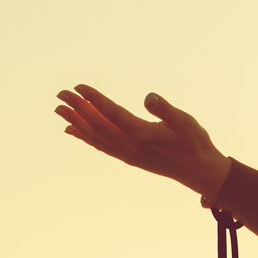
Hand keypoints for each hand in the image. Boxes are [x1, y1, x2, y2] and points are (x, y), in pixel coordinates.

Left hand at [54, 84, 229, 196]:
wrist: (198, 171)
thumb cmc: (195, 143)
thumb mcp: (185, 122)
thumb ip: (166, 110)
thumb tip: (148, 97)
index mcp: (142, 134)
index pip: (112, 114)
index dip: (94, 100)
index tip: (79, 87)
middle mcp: (130, 146)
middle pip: (98, 125)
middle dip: (78, 109)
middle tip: (61, 94)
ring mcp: (127, 153)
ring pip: (96, 136)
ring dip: (76, 122)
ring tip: (60, 110)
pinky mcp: (128, 157)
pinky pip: (101, 146)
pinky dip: (85, 137)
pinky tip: (73, 130)